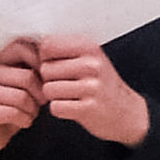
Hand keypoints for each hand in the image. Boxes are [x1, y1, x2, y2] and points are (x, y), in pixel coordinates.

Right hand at [0, 36, 42, 159]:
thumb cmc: (14, 105)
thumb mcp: (27, 84)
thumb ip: (37, 69)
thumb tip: (57, 64)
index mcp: (0, 59)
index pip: (23, 47)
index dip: (41, 63)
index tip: (47, 80)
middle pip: (27, 77)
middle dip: (40, 95)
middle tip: (40, 103)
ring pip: (21, 97)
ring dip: (33, 110)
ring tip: (31, 112)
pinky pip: (12, 113)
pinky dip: (25, 120)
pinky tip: (24, 121)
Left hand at [36, 38, 151, 147]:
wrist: (127, 113)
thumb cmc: (102, 84)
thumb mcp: (91, 59)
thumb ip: (65, 50)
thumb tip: (31, 46)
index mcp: (89, 48)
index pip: (48, 45)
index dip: (45, 58)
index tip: (55, 66)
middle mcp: (92, 65)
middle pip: (45, 69)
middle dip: (49, 80)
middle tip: (63, 85)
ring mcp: (91, 87)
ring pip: (48, 89)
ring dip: (54, 96)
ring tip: (68, 96)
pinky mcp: (88, 108)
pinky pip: (56, 107)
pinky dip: (60, 110)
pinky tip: (72, 108)